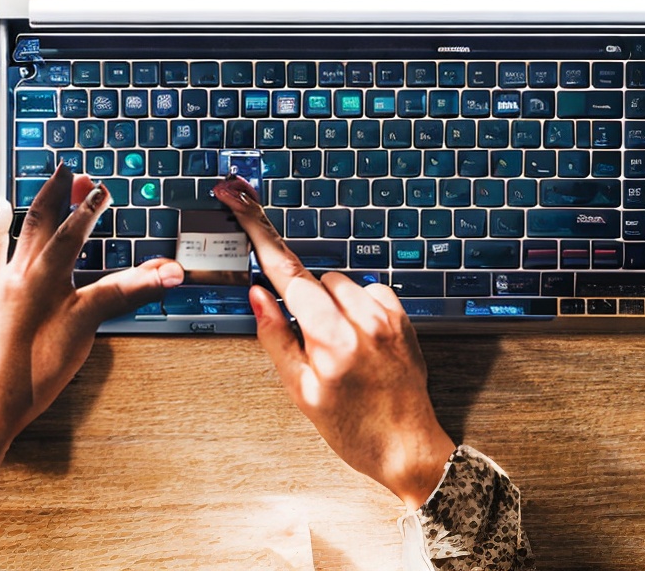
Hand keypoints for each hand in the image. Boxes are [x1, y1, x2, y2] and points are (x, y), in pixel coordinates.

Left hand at [0, 166, 183, 487]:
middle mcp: (15, 273)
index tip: (102, 190)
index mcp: (43, 275)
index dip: (91, 208)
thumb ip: (128, 292)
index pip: (74, 231)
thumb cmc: (35, 370)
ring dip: (19, 210)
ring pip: (6, 235)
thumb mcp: (88, 326)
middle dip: (55, 193)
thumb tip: (168, 273)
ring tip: (19, 195)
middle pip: (38, 221)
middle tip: (65, 171)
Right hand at [213, 176, 454, 510]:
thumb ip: (276, 337)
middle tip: (310, 343)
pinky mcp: (404, 316)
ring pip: (340, 283)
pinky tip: (360, 340)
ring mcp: (388, 316)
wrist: (407, 447)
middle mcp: (363, 320)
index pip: (287, 273)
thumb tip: (258, 293)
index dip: (257, 231)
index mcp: (330, 340)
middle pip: (313, 279)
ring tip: (340, 349)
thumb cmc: (351, 428)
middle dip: (302, 300)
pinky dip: (357, 306)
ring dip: (330, 304)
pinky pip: (368, 290)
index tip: (236, 196)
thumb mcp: (301, 392)